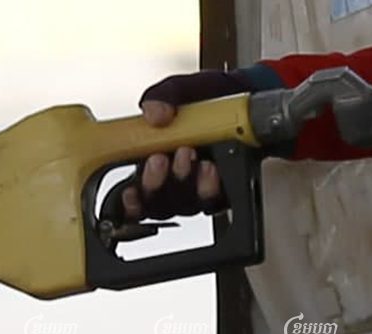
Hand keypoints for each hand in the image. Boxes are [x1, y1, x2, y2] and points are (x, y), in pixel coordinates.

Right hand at [119, 70, 256, 220]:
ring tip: (188, 153)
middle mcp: (171, 182)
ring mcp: (196, 189)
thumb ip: (162, 97)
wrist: (242, 97)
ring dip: (182, 182)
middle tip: (160, 158)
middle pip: (156, 205)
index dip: (130, 201)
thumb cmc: (206, 100)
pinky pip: (212, 201)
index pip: (133, 196)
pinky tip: (209, 169)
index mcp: (149, 162)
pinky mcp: (222, 190)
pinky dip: (208, 187)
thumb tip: (154, 112)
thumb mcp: (179, 90)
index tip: (130, 191)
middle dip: (155, 184)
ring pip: (183, 205)